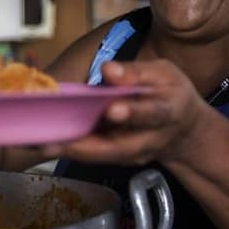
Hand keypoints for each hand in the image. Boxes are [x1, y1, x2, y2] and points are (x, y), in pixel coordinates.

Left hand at [41, 60, 205, 164]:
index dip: (132, 113)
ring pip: (102, 155)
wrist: (185, 131)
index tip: (112, 109)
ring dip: (73, 150)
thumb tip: (108, 70)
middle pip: (118, 147)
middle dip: (87, 145)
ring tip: (43, 142)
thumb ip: (137, 73)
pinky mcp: (119, 158)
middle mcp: (150, 139)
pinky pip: (95, 155)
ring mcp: (134, 154)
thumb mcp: (164, 74)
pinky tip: (47, 141)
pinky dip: (72, 149)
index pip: (150, 114)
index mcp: (167, 111)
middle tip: (56, 140)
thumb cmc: (171, 94)